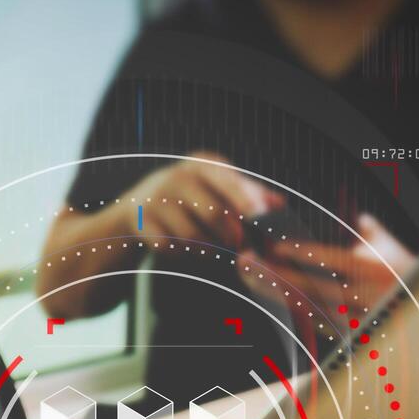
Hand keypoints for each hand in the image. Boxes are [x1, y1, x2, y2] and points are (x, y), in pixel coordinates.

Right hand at [130, 151, 274, 249]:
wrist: (140, 201)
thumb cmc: (191, 193)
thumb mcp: (217, 184)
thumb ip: (249, 192)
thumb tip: (279, 204)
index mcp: (202, 165)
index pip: (229, 183)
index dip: (246, 204)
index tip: (258, 222)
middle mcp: (177, 178)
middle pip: (214, 214)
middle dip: (231, 235)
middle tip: (237, 244)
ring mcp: (157, 200)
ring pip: (192, 236)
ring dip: (207, 249)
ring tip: (210, 247)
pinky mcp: (141, 223)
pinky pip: (169, 247)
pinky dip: (181, 253)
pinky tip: (184, 247)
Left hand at [238, 213, 415, 311]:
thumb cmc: (405, 272)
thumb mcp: (389, 245)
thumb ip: (361, 225)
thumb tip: (339, 206)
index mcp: (376, 270)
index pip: (335, 260)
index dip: (304, 253)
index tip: (276, 247)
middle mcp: (366, 297)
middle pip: (311, 287)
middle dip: (275, 274)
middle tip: (247, 262)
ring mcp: (356, 320)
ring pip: (307, 307)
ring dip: (275, 292)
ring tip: (250, 276)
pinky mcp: (349, 336)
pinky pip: (313, 321)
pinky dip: (290, 307)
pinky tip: (268, 294)